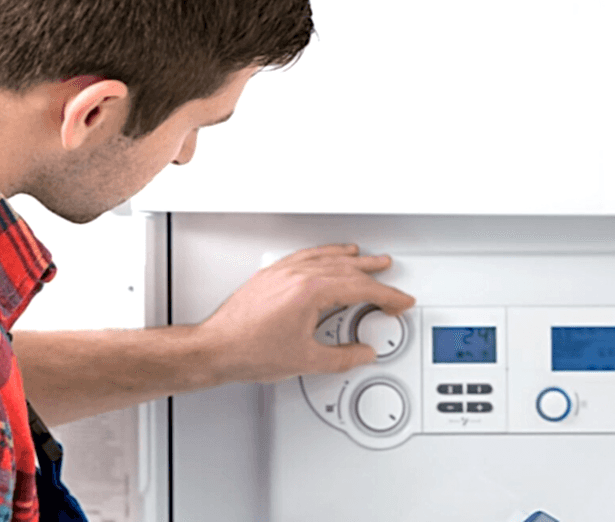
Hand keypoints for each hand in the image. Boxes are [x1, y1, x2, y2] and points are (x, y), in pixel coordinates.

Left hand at [197, 243, 415, 383]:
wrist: (215, 348)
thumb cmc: (249, 351)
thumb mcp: (305, 360)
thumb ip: (342, 358)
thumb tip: (362, 353)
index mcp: (310, 292)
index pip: (360, 288)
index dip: (386, 295)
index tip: (399, 302)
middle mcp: (297, 276)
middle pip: (346, 269)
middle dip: (374, 275)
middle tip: (391, 280)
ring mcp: (282, 272)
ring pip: (326, 258)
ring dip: (351, 259)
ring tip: (367, 258)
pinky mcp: (270, 275)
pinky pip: (305, 256)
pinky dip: (324, 254)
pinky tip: (328, 256)